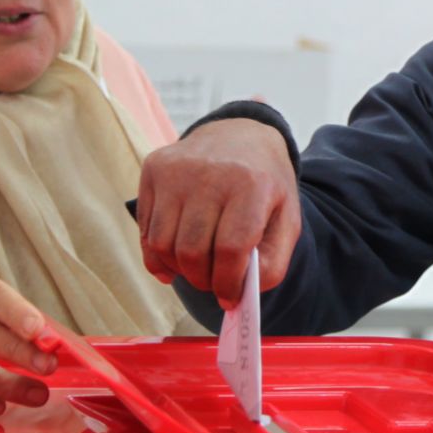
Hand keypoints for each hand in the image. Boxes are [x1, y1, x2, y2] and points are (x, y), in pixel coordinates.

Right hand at [136, 118, 300, 306]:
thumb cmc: (265, 186)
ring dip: (178, 269)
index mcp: (251, 185)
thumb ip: (272, 262)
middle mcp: (210, 173)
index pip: (230, 248)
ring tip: (196, 267)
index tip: (229, 298)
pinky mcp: (154, 169)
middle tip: (212, 284)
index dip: (227, 283)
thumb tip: (237, 293)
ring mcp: (177, 170)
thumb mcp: (287, 220)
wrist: (241, 134)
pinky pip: (146, 229)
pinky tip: (175, 255)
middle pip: (191, 251)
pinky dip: (158, 254)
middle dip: (202, 280)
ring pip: (162, 244)